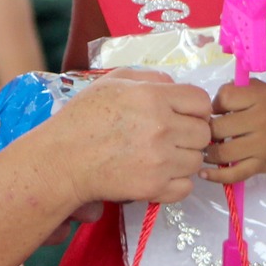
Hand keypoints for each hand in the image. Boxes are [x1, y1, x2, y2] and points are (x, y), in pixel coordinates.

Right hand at [50, 70, 211, 206]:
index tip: (184, 115)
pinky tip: (158, 174)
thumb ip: (150, 78)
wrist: (61, 160)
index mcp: (152, 97)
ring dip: (183, 159)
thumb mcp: (112, 82)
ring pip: (196, 160)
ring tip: (160, 156)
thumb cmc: (82, 119)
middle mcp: (161, 128)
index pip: (201, 102)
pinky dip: (176, 183)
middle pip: (204, 133)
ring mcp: (159, 160)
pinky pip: (185, 187)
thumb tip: (175, 85)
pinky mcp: (153, 187)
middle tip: (171, 137)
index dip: (196, 109)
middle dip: (191, 134)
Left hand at [202, 79, 265, 183]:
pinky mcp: (261, 166)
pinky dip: (216, 176)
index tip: (219, 110)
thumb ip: (237, 90)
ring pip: (223, 152)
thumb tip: (208, 106)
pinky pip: (234, 174)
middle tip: (209, 132)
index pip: (225, 97)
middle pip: (219, 127)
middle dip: (208, 130)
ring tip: (205, 149)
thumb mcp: (262, 90)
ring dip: (208, 152)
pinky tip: (204, 173)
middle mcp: (261, 121)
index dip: (216, 104)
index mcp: (260, 97)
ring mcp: (261, 146)